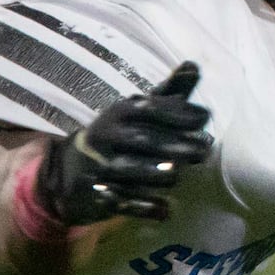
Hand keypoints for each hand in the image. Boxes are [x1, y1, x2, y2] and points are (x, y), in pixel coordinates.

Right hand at [34, 62, 213, 224]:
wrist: (69, 171)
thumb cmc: (117, 136)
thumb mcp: (137, 112)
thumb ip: (169, 93)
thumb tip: (195, 64)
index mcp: (120, 113)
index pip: (151, 109)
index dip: (179, 112)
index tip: (205, 117)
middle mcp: (108, 137)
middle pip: (144, 141)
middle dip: (177, 145)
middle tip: (204, 150)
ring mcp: (99, 167)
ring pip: (131, 171)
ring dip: (158, 173)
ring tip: (178, 174)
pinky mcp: (97, 195)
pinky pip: (123, 202)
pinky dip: (145, 207)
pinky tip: (167, 210)